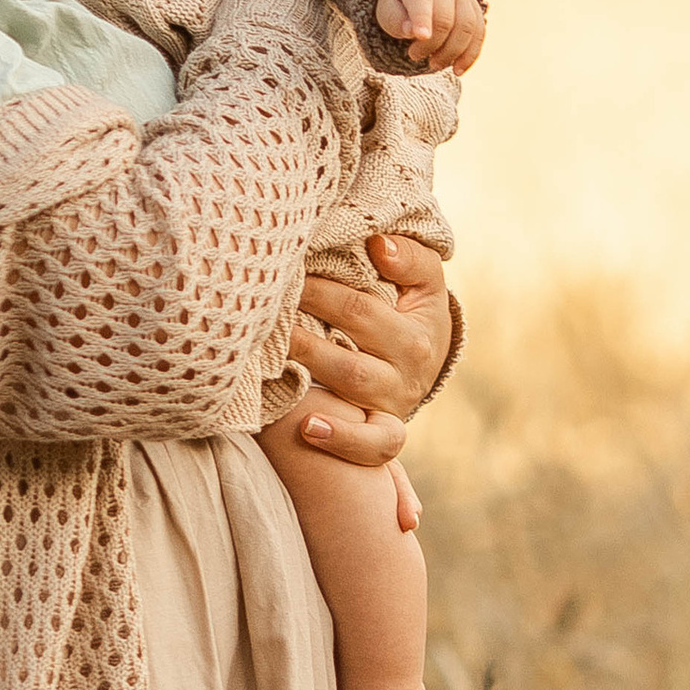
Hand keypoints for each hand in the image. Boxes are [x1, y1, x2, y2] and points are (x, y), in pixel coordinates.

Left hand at [284, 234, 454, 467]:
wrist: (426, 360)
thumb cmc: (412, 310)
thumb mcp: (424, 280)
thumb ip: (409, 257)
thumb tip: (377, 244)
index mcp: (415, 331)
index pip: (360, 308)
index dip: (318, 291)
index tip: (284, 277)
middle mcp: (407, 371)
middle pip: (349, 345)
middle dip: (302, 328)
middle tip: (264, 311)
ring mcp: (392, 404)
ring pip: (350, 386)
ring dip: (308, 365)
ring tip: (271, 350)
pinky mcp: (383, 432)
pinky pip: (372, 446)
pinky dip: (342, 439)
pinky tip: (308, 429)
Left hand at [375, 0, 485, 72]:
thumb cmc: (400, 3)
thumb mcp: (388, 9)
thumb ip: (395, 20)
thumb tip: (411, 32)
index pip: (421, 0)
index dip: (422, 18)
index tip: (421, 36)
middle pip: (445, 18)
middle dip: (431, 44)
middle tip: (414, 55)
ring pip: (466, 27)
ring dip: (451, 52)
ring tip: (433, 64)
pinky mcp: (475, 12)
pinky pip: (479, 34)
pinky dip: (469, 56)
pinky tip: (457, 70)